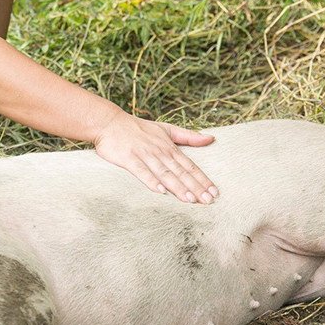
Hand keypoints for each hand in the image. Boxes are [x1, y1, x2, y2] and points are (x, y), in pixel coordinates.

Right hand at [93, 111, 217, 203]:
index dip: (202, 179)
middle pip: (180, 172)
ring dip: (177, 187)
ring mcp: (144, 155)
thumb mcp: (166, 129)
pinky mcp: (129, 159)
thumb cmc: (138, 128)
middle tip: (208, 201)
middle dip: (195, 187)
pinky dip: (151, 181)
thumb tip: (211, 138)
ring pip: (164, 173)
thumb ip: (188, 136)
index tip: (214, 192)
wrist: (109, 123)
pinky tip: (160, 191)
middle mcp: (159, 152)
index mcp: (169, 147)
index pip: (189, 165)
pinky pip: (142, 172)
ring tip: (189, 200)